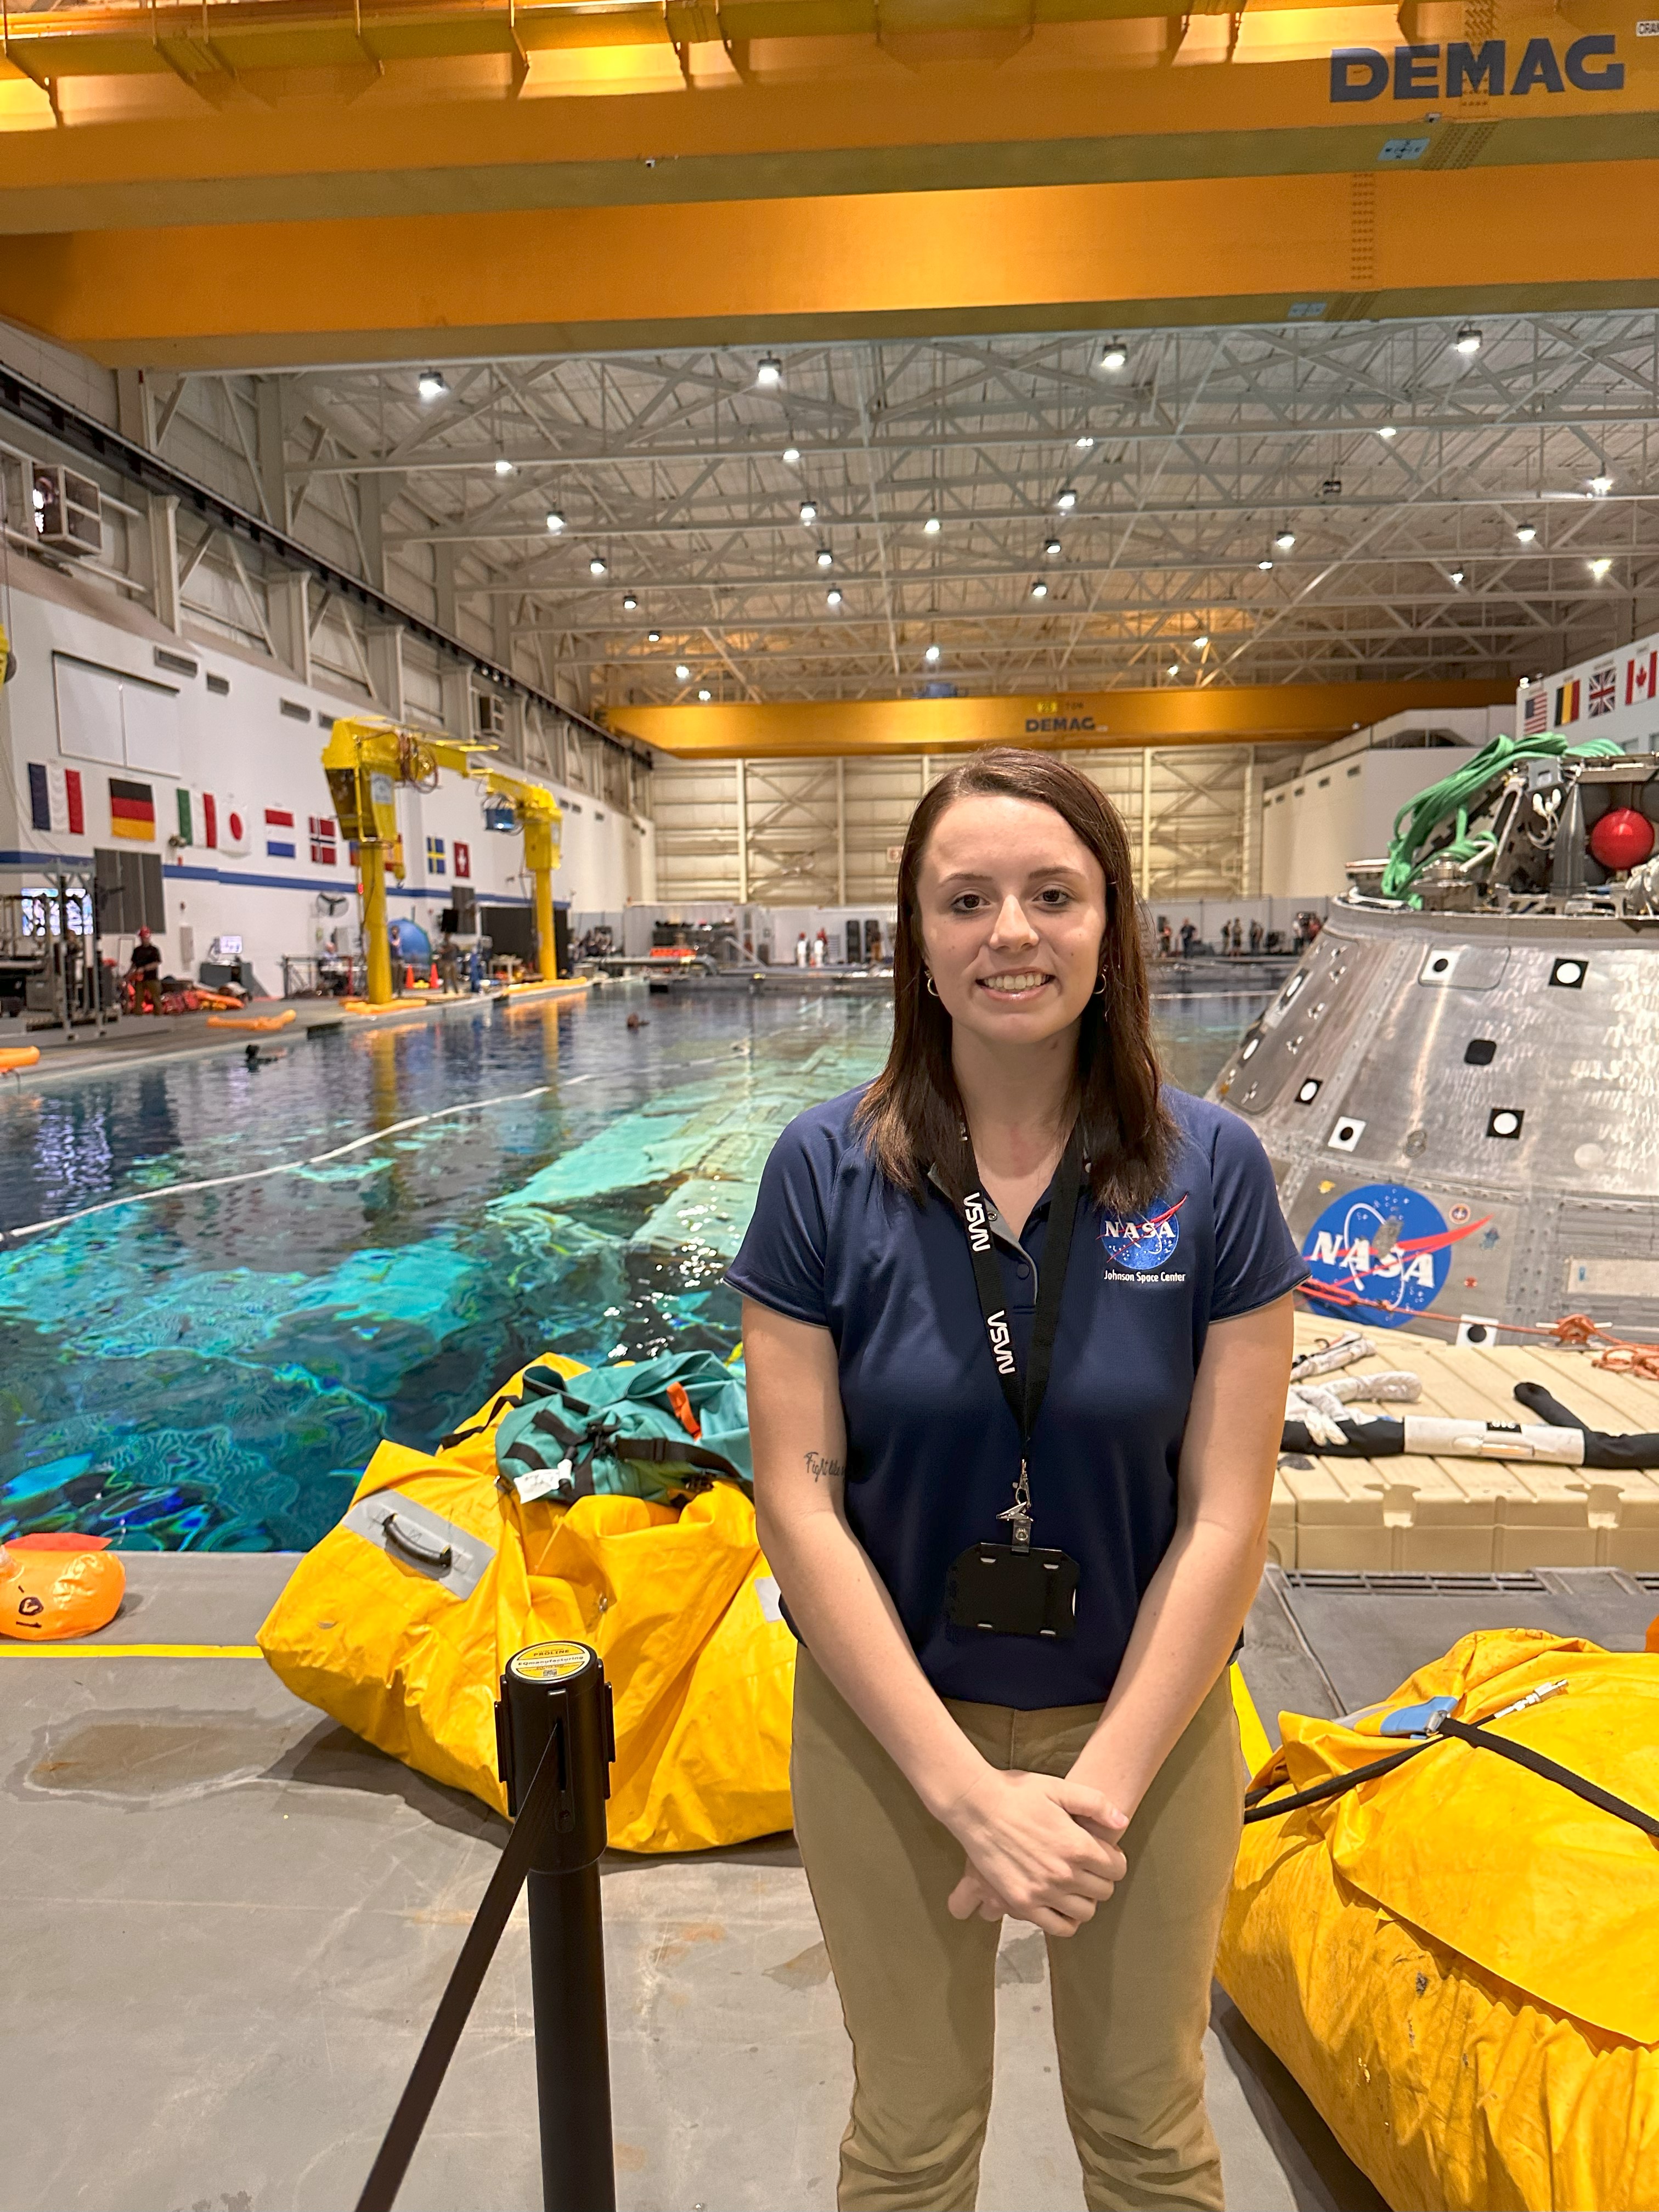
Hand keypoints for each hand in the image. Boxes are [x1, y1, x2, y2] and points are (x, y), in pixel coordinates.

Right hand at [940, 1769, 1128, 1937]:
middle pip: (1104, 1891)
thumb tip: (1122, 1822)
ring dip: (1084, 1899)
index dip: (1113, 1859)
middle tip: (1087, 1866)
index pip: (1116, 1868)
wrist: (977, 1805)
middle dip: (1101, 1878)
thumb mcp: (1060, 1788)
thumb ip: (1096, 1804)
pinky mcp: (1022, 1903)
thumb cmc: (1018, 1793)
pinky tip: (1059, 1904)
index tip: (1102, 1853)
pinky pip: (1059, 1927)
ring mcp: (1043, 1892)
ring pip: (1085, 1912)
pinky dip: (1065, 1920)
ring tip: (1073, 1884)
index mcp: (1078, 1846)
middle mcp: (1064, 1874)